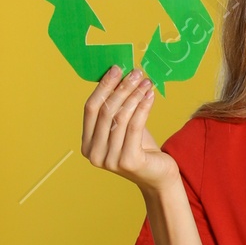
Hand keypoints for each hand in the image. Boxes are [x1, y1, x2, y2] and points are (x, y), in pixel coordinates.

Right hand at [81, 67, 175, 194]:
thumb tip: (117, 74)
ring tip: (146, 82)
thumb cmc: (140, 148)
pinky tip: (150, 96)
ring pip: (121, 117)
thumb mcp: (123, 126)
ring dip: (134, 95)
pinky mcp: (129, 161)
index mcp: (87, 144)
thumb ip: (115, 107)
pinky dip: (143, 107)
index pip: (90, 109)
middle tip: (135, 72)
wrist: (158, 175)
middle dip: (121, 88)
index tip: (116, 68)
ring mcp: (110, 160)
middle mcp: (94, 154)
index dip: (103, 87)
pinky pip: (134, 126)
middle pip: (105, 111)